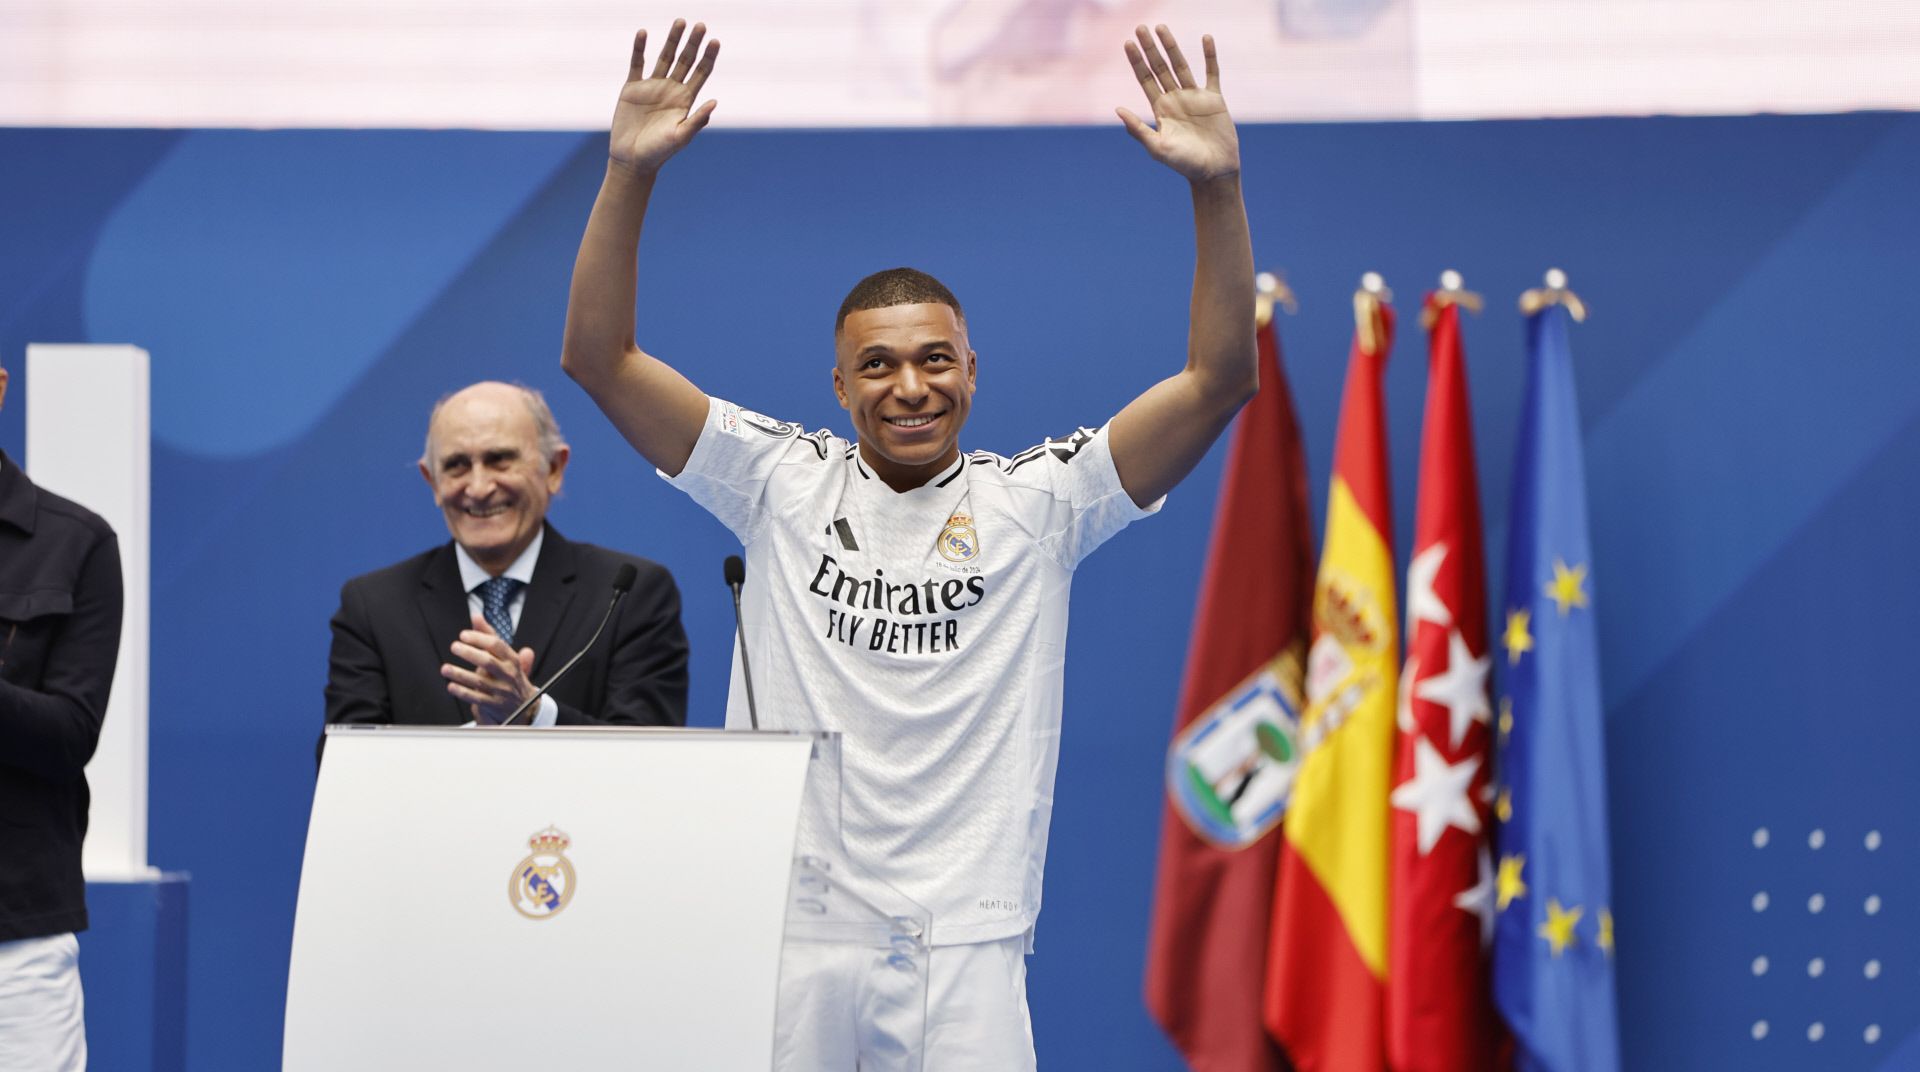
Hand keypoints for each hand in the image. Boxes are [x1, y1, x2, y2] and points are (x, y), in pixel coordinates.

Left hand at [443, 613, 538, 725]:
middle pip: (489, 662)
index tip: (463, 635)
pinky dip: (463, 692)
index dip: (479, 638)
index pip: (497, 645)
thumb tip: (476, 616)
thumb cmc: (509, 675)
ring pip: (480, 682)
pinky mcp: (495, 705)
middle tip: (454, 646)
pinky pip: (477, 699)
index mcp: (512, 659)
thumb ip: (489, 636)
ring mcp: (503, 691)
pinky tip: (451, 686)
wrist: (525, 707)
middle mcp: (509, 674)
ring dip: (461, 674)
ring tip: (445, 669)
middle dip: (470, 653)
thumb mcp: (505, 656)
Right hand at [609, 20, 720, 176]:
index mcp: (686, 100)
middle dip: (693, 43)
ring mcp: (652, 86)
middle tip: (701, 25)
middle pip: (685, 60)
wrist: (632, 159)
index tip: (715, 41)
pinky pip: (637, 63)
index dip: (708, 57)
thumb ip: (697, 120)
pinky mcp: (632, 87)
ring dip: (672, 40)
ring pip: (665, 57)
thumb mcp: (681, 137)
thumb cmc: (659, 152)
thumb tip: (715, 102)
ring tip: (680, 22)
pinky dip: (639, 48)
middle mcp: (671, 89)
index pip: (701, 73)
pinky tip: (643, 33)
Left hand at [1116, 26, 1238, 182]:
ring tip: (1162, 27)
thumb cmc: (1184, 164)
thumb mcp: (1157, 147)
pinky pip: (1212, 72)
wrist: (1214, 171)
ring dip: (1172, 46)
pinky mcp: (1214, 99)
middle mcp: (1175, 99)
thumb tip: (1117, 109)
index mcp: (1160, 109)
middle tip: (1140, 27)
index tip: (1127, 43)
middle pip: (1160, 67)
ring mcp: (1195, 97)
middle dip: (1150, 48)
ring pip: (1181, 65)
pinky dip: (1209, 55)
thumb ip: (1138, 129)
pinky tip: (1205, 38)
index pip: (1145, 79)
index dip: (1137, 61)